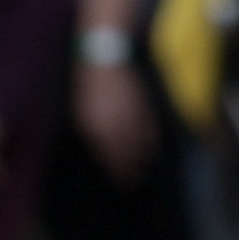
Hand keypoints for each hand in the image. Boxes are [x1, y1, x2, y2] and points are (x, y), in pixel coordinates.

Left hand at [73, 53, 153, 171]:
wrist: (104, 57)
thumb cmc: (90, 86)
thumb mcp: (85, 111)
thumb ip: (95, 132)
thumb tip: (103, 151)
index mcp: (95, 125)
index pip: (109, 155)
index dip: (116, 169)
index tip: (122, 181)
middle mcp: (112, 123)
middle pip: (124, 152)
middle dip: (130, 168)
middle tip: (134, 182)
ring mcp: (128, 113)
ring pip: (138, 142)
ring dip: (142, 157)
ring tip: (145, 170)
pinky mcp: (139, 104)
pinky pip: (148, 127)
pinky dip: (151, 140)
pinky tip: (153, 148)